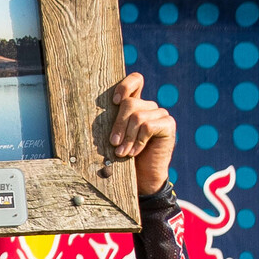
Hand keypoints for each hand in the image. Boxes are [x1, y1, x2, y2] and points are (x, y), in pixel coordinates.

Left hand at [107, 70, 175, 195]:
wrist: (141, 178)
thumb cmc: (122, 158)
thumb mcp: (113, 137)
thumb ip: (110, 122)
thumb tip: (90, 112)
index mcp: (135, 105)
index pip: (136, 80)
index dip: (125, 86)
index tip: (113, 102)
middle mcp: (148, 106)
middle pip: (130, 103)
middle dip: (118, 125)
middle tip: (114, 144)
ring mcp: (160, 114)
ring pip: (137, 117)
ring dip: (127, 138)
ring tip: (123, 153)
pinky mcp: (168, 125)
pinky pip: (148, 126)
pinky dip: (138, 141)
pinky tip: (136, 152)